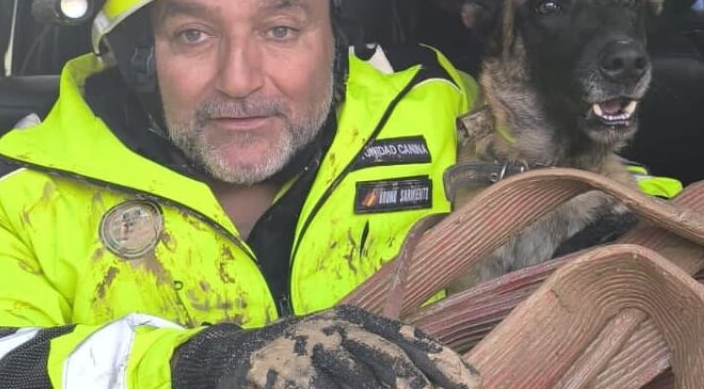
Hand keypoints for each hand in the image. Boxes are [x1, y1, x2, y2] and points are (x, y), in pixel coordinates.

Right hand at [174, 305, 478, 388]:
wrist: (229, 359)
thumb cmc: (300, 356)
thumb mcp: (342, 345)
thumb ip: (383, 356)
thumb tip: (436, 379)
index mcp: (353, 320)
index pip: (407, 338)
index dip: (442, 361)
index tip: (474, 382)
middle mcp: (333, 330)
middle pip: (388, 364)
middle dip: (418, 388)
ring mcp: (306, 352)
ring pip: (358, 383)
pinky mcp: (280, 375)